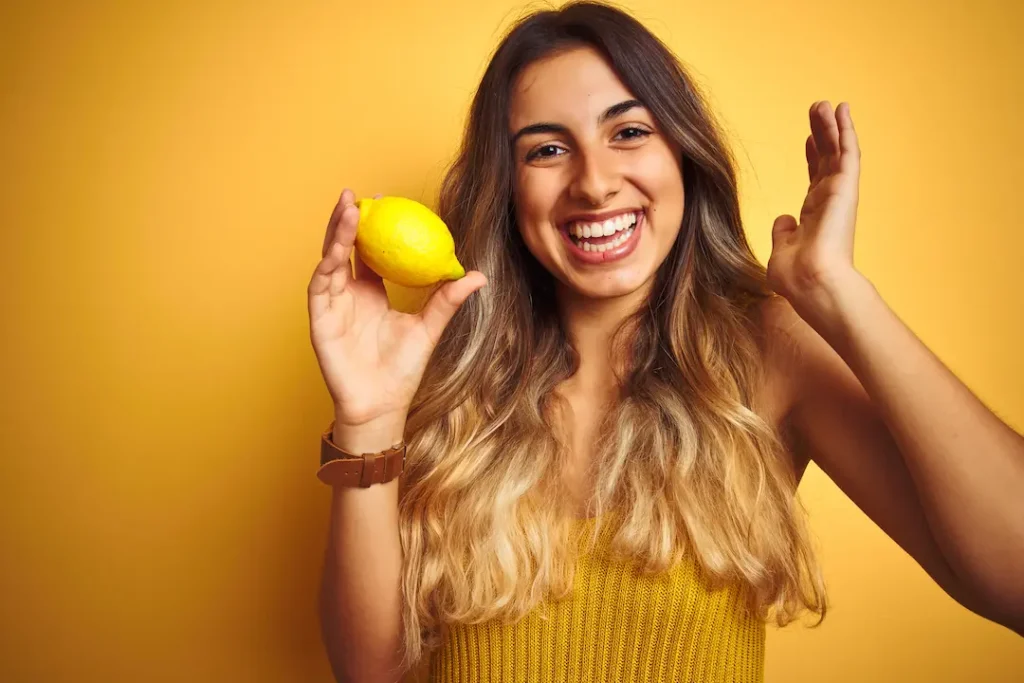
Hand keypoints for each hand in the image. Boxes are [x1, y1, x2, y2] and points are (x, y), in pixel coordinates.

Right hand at [307, 189, 486, 428]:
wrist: (382, 405)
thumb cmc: (403, 371)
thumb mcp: (429, 328)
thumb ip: (448, 300)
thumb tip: (478, 275)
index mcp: (371, 293)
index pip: (368, 253)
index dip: (372, 227)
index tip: (382, 200)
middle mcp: (349, 296)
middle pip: (343, 249)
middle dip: (346, 221)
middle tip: (356, 194)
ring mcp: (332, 306)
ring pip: (329, 261)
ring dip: (335, 234)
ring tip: (346, 209)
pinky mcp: (320, 321)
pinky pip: (321, 288)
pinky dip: (327, 266)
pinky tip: (336, 248)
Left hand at [767, 101, 861, 318]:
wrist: (810, 283)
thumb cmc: (795, 277)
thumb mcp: (781, 250)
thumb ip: (783, 232)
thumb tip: (783, 219)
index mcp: (813, 215)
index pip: (814, 178)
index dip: (811, 156)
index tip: (808, 136)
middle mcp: (828, 202)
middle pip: (825, 159)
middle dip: (821, 133)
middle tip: (816, 109)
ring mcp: (838, 194)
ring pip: (836, 151)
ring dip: (832, 125)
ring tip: (826, 102)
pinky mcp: (845, 189)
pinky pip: (847, 153)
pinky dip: (846, 130)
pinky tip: (842, 110)